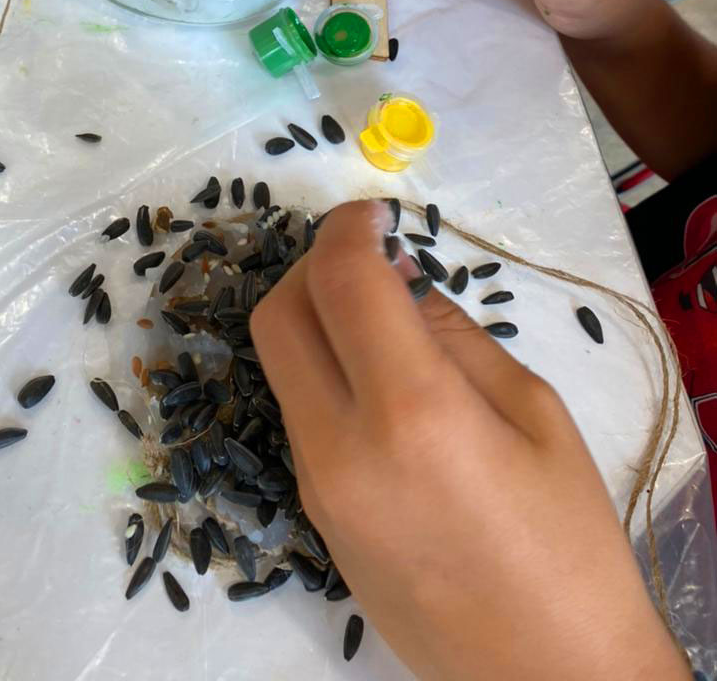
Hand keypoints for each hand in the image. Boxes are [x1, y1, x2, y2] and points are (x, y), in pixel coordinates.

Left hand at [251, 201, 689, 680]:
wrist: (547, 675)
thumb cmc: (569, 542)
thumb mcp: (534, 413)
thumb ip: (454, 334)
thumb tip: (398, 282)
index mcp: (412, 413)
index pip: (342, 281)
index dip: (349, 227)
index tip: (373, 214)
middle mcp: (341, 447)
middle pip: (278, 316)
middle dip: (311, 264)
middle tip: (366, 257)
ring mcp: (315, 488)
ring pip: (280, 365)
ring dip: (313, 318)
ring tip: (379, 319)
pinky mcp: (313, 516)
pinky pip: (297, 414)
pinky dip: (321, 372)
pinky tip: (376, 381)